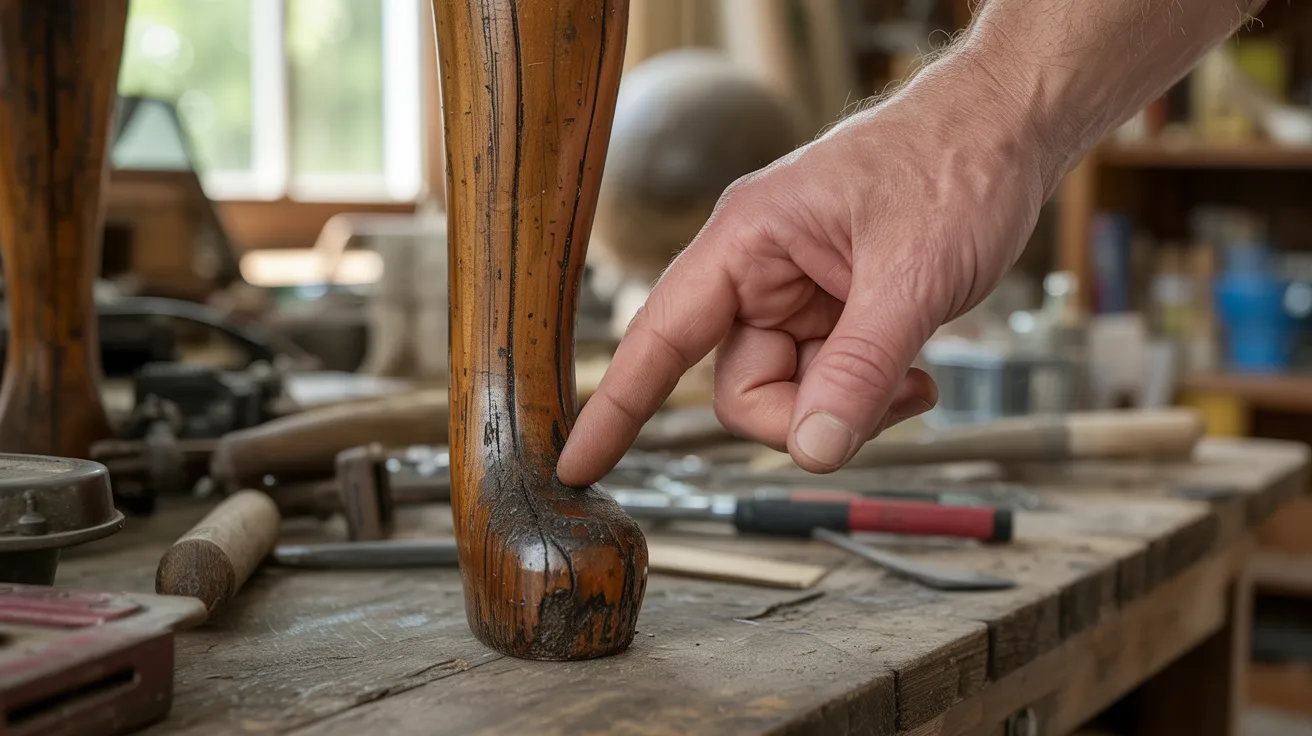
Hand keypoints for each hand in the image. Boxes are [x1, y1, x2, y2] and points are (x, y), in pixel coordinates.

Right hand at [558, 54, 1057, 486]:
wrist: (1011, 130)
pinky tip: (914, 371)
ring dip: (848, 405)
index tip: (575, 462)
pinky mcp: (831, 311)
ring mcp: (796, 293)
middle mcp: (758, 270)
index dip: (616, 406)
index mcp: (747, 241)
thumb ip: (857, 372)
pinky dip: (867, 394)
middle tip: (880, 400)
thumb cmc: (956, 165)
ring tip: (912, 375)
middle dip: (806, 413)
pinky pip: (826, 382)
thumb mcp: (911, 277)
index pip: (660, 335)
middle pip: (740, 386)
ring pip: (789, 393)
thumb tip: (812, 452)